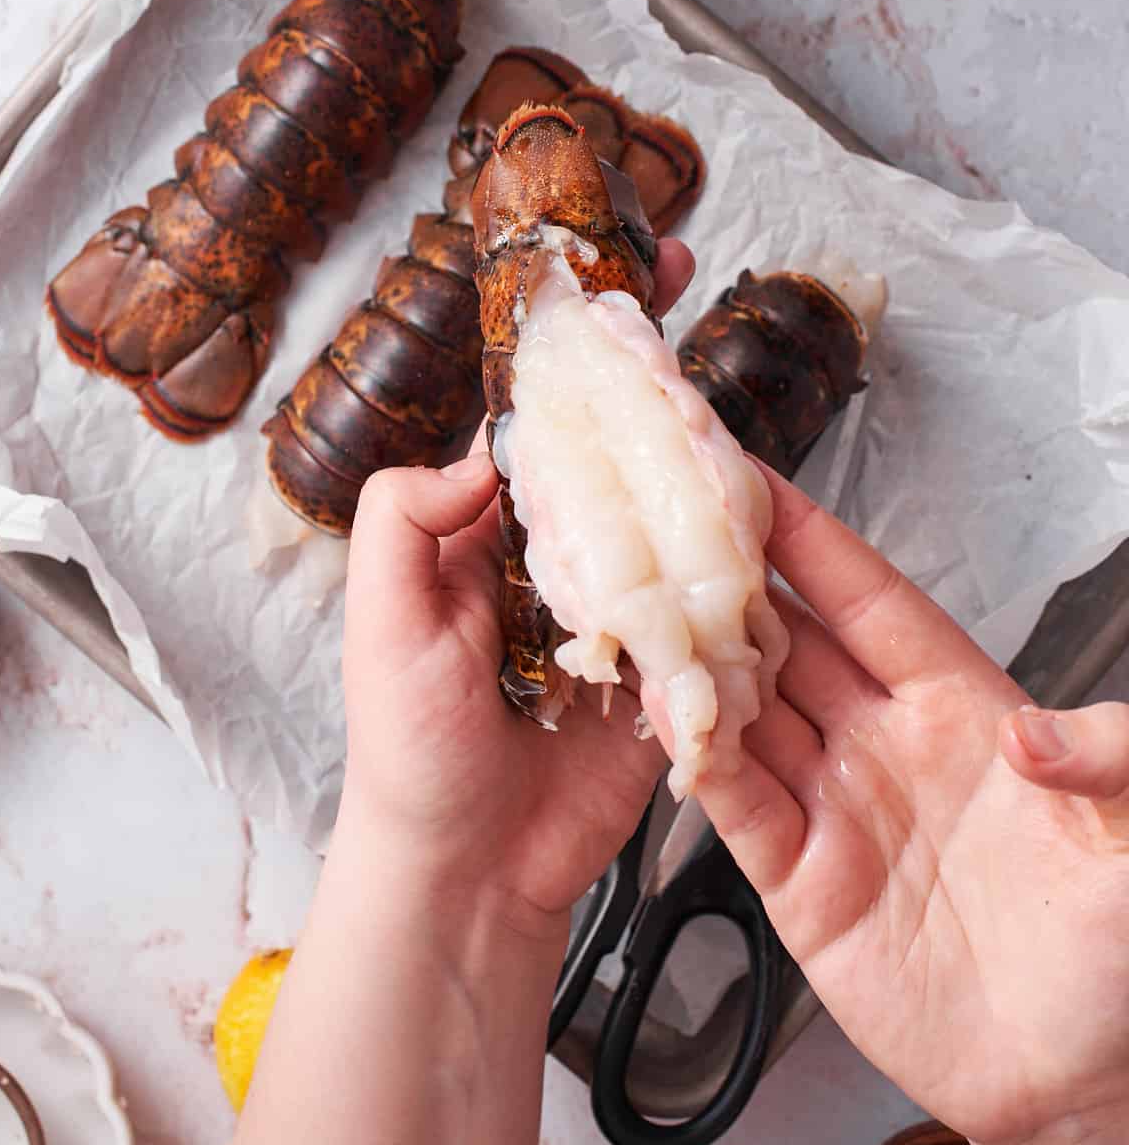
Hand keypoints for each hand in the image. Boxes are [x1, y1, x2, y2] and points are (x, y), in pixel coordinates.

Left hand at [338, 237, 694, 938]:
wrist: (469, 871)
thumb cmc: (409, 748)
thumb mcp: (378, 618)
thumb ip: (406, 519)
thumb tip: (484, 452)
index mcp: (489, 530)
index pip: (538, 417)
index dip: (572, 346)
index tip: (612, 274)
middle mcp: (561, 555)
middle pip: (618, 447)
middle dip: (653, 371)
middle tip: (690, 281)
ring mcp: (622, 607)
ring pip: (674, 513)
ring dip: (706, 458)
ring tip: (730, 401)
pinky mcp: (670, 669)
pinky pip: (712, 603)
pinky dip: (740, 566)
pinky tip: (767, 515)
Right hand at [667, 466, 1128, 1144]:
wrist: (1081, 1076)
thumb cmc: (1120, 944)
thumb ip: (1110, 758)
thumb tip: (1027, 734)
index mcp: (961, 704)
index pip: (870, 601)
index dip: (812, 541)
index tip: (753, 481)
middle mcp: (885, 742)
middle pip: (790, 642)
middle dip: (727, 582)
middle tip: (662, 527)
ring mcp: (839, 810)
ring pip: (750, 714)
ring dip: (698, 667)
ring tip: (644, 613)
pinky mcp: (806, 886)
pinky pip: (741, 809)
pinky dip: (701, 766)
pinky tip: (670, 723)